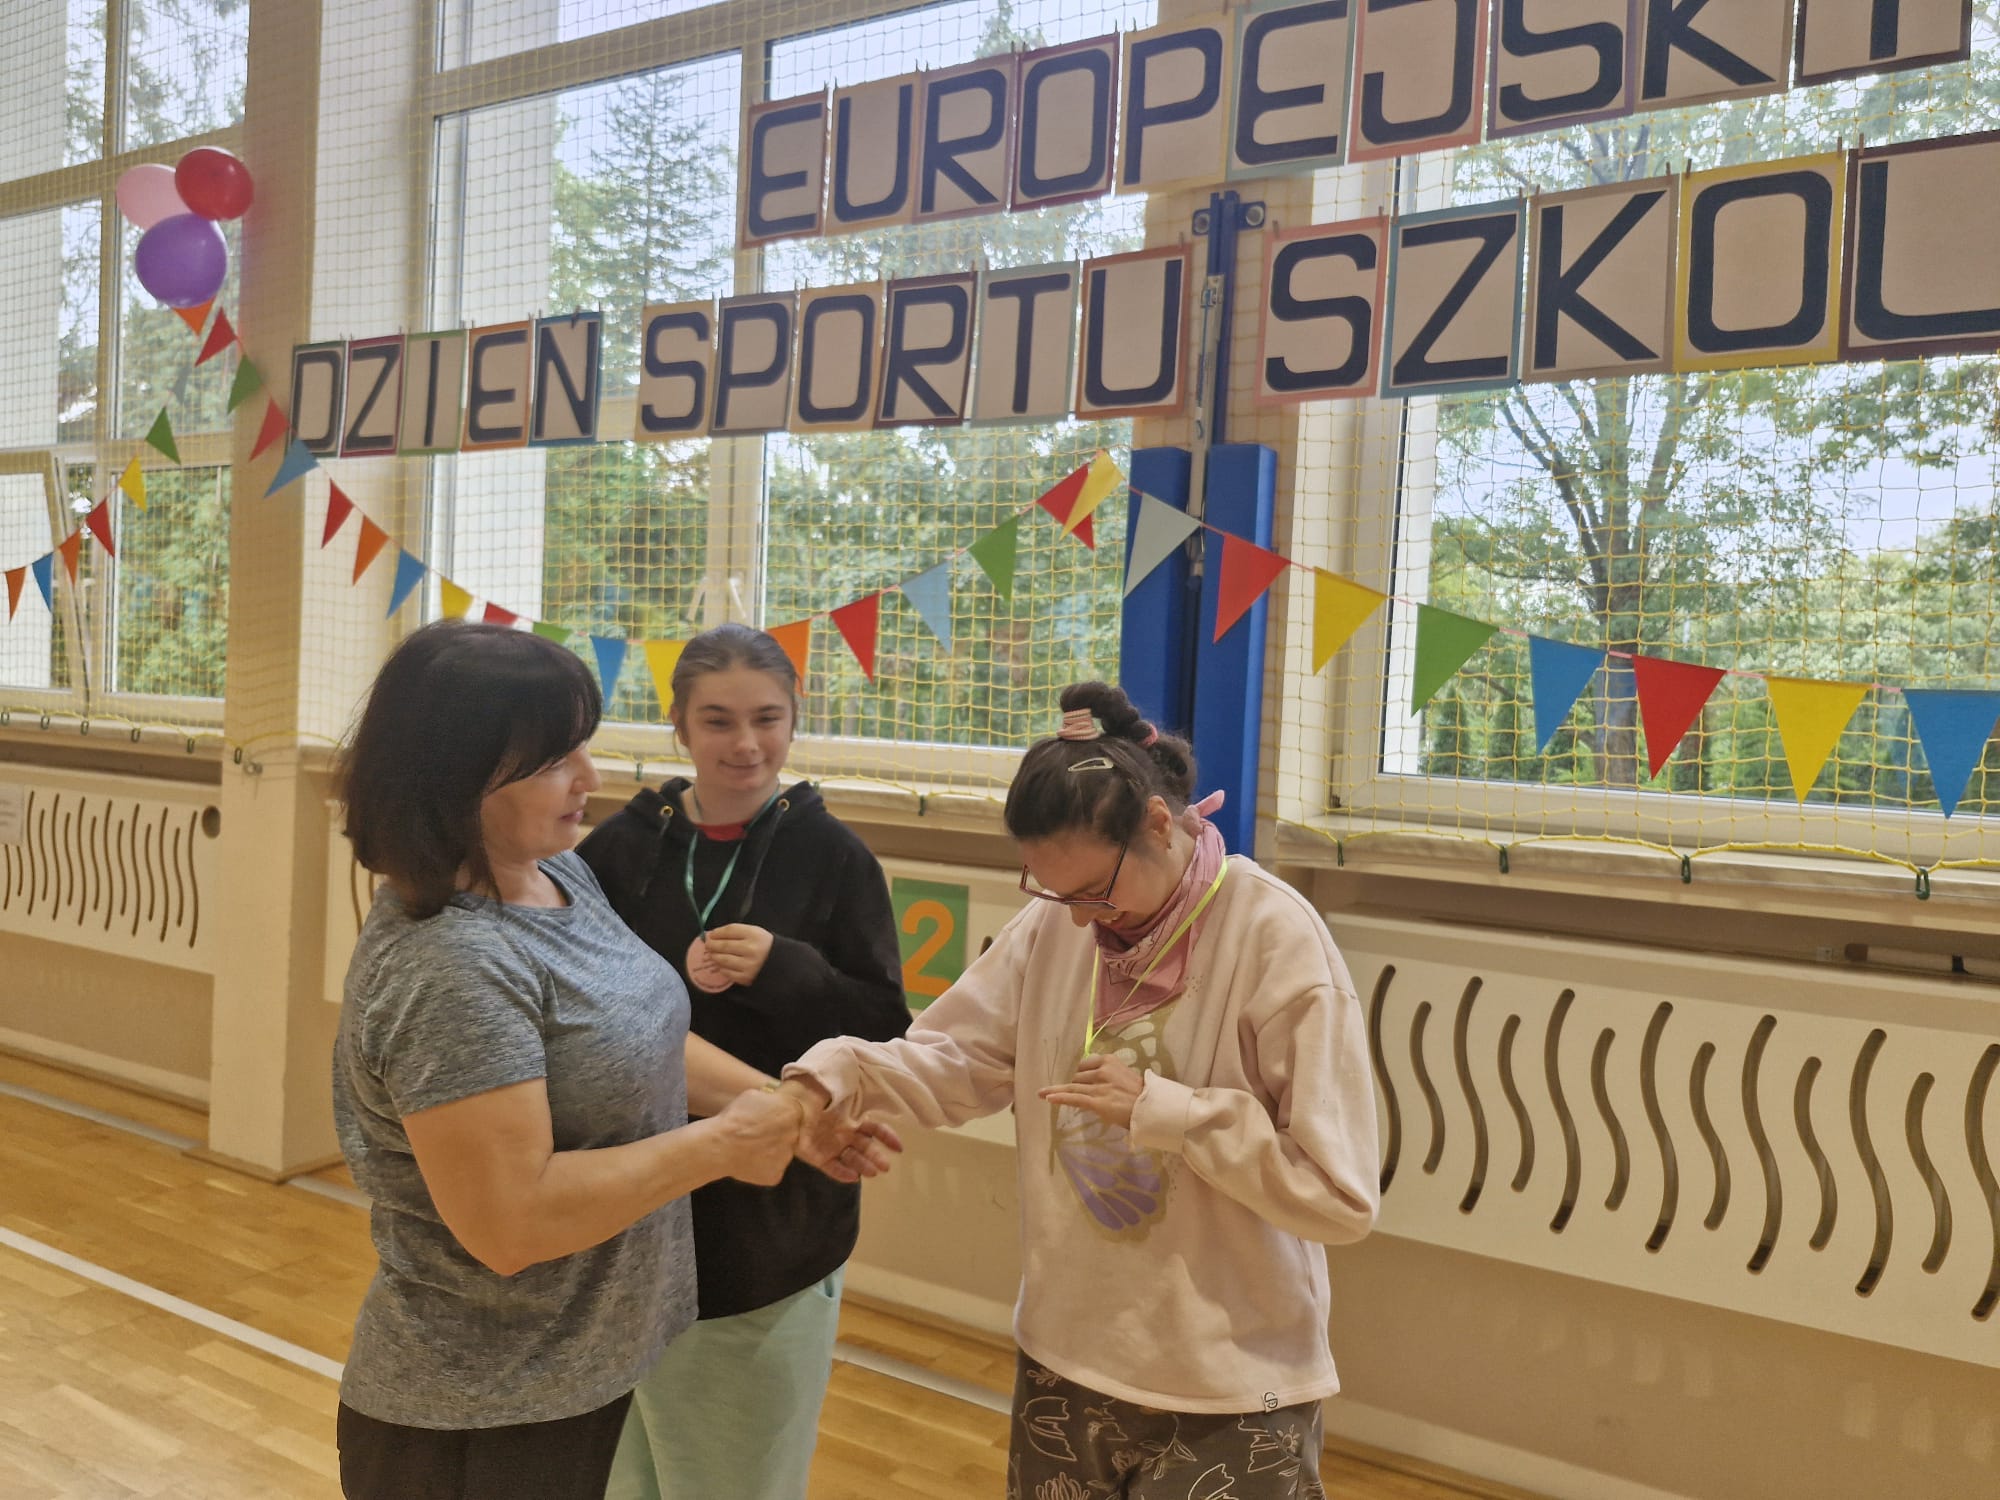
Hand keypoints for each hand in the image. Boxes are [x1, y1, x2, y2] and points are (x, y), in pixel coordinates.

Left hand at [703, 924, 774, 985]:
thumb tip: (715, 935)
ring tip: (713, 955)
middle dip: (712, 945)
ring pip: (724, 960)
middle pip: (724, 945)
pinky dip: (722, 968)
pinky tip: (721, 965)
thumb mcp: (755, 933)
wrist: (780, 964)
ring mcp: (748, 964)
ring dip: (715, 957)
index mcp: (754, 935)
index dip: (717, 932)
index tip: (711, 934)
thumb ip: (737, 933)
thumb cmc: (764, 946)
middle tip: (708, 945)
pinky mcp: (746, 977)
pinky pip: (728, 972)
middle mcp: (751, 949)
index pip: (730, 930)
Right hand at [712, 1086, 804, 1185]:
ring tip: (751, 1147)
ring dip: (772, 1150)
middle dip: (778, 1133)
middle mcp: (795, 1135)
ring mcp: (787, 1157)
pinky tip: (750, 1159)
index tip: (769, 1119)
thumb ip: (772, 1100)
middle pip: (791, 1134)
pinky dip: (764, 1165)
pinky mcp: (777, 1175)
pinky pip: (773, 1168)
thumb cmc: (734, 1118)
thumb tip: (776, 1101)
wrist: (720, 1146)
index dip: (781, 1116)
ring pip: (783, 1152)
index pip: (795, 1114)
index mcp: (792, 1112)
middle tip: (759, 1134)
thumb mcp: (754, 1095)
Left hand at [779, 1079, 903, 1183]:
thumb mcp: (831, 1087)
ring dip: (863, 1165)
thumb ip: (847, 1087)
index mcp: (849, 1119)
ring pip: (851, 1159)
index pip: (874, 1129)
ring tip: (871, 1173)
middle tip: (884, 1166)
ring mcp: (831, 1147)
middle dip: (876, 1156)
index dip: (887, 1137)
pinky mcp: (817, 1157)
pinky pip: (832, 1167)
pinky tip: (853, 1177)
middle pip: (865, 1148)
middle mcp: (843, 1134)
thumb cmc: (809, 1094)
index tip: (898, 1147)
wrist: (785, 1106)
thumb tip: (865, 1080)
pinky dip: (842, 1173)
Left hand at [1037, 1054, 1144, 1128]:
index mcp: (1108, 1061)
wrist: (1151, 1108)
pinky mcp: (1097, 1102)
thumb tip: (1090, 1078)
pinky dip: (1059, 1098)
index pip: (1083, 1065)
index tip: (1074, 1080)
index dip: (1078, 1075)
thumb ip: (1107, 1073)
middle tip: (1068, 1093)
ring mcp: (1098, 1086)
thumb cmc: (1140, 1093)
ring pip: (1072, 1087)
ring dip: (1057, 1090)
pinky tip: (1047, 1098)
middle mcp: (1101, 1071)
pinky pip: (1074, 1098)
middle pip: (1077, 1077)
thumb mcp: (1123, 1075)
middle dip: (1073, 1085)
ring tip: (1041, 1093)